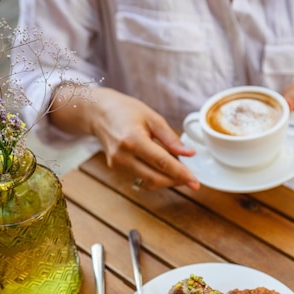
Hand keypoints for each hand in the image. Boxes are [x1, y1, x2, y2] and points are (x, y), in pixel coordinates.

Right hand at [51, 86, 199, 190]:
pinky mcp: (116, 169)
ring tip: (178, 172)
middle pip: (155, 178)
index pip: (162, 162)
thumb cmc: (126, 111)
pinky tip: (163, 170)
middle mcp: (123, 156)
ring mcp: (117, 165)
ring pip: (148, 182)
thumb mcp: (152, 118)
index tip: (195, 182)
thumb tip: (189, 154)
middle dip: (176, 181)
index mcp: (133, 140)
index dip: (181, 174)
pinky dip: (154, 178)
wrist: (98, 113)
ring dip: (166, 181)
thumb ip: (171, 138)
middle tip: (190, 179)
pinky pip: (140, 179)